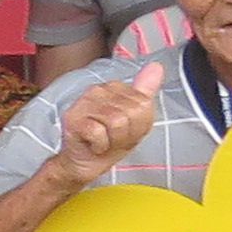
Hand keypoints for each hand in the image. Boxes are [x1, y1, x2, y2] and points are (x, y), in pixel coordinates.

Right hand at [51, 63, 162, 183]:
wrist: (83, 164)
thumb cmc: (107, 143)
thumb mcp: (135, 120)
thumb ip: (145, 92)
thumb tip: (157, 66)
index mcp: (114, 88)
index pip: (144, 104)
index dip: (139, 125)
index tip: (125, 131)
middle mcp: (98, 90)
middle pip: (132, 113)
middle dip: (126, 133)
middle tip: (112, 137)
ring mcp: (84, 103)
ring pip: (117, 122)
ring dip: (113, 140)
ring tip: (103, 141)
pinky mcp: (74, 118)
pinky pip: (100, 133)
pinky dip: (100, 145)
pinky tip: (93, 144)